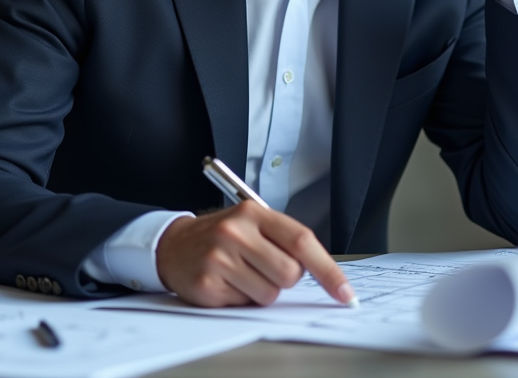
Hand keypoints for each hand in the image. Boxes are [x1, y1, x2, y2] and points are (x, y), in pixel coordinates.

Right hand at [155, 201, 355, 307]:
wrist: (173, 245)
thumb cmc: (220, 236)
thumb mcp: (251, 224)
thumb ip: (283, 240)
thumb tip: (322, 272)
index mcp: (254, 213)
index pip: (302, 241)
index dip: (328, 270)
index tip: (345, 292)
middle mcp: (236, 232)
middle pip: (289, 273)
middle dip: (284, 278)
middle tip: (263, 267)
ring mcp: (219, 258)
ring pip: (269, 294)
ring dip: (261, 290)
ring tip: (241, 273)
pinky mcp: (208, 284)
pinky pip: (245, 304)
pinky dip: (241, 298)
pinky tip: (226, 282)